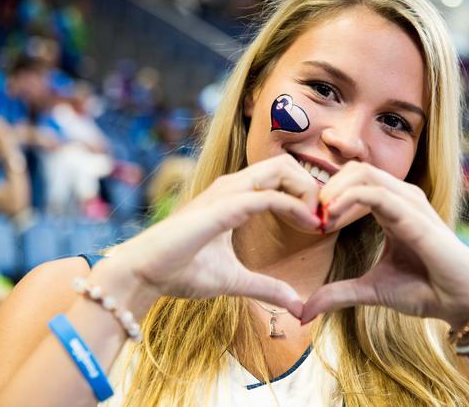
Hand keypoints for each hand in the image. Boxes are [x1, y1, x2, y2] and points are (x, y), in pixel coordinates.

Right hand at [112, 154, 320, 317]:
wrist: (144, 275)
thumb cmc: (181, 271)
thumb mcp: (235, 280)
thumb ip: (266, 287)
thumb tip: (296, 303)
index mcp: (235, 197)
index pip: (280, 177)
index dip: (306, 194)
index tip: (320, 224)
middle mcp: (232, 187)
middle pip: (285, 165)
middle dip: (312, 186)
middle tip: (324, 218)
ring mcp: (226, 193)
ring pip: (280, 170)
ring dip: (308, 191)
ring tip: (318, 221)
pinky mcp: (222, 207)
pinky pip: (268, 197)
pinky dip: (295, 207)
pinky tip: (309, 224)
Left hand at [301, 161, 468, 327]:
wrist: (460, 303)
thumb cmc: (424, 289)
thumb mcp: (371, 290)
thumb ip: (338, 293)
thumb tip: (304, 311)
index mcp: (391, 208)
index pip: (354, 181)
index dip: (327, 195)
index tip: (311, 222)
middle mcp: (401, 199)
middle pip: (356, 170)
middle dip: (326, 187)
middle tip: (310, 216)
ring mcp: (410, 204)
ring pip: (364, 174)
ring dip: (334, 190)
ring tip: (321, 217)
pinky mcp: (415, 217)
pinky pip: (377, 195)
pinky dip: (348, 199)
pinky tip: (332, 218)